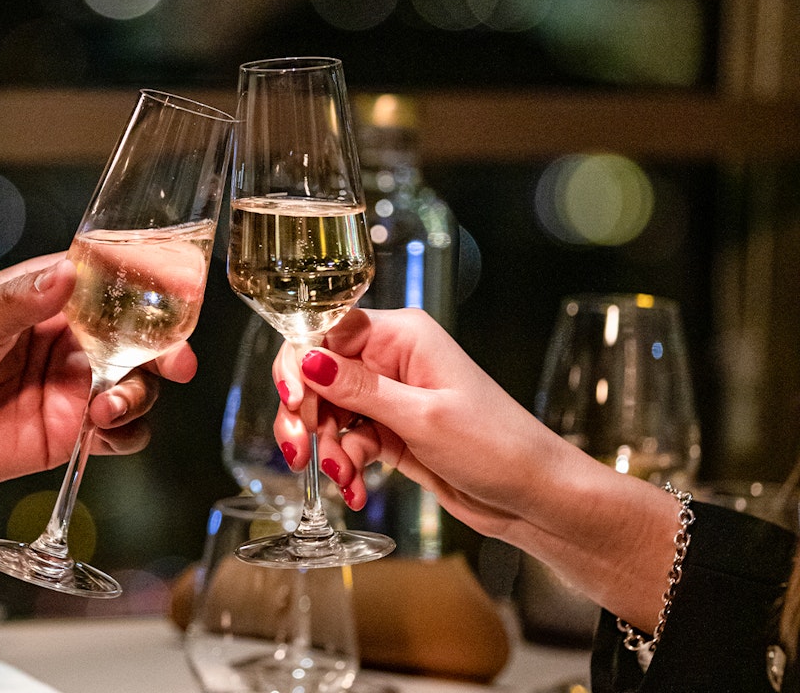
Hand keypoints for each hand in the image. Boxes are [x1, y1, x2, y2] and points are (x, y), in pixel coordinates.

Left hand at [0, 253, 196, 502]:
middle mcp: (68, 341)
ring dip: (140, 393)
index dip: (149, 285)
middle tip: (174, 360)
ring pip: (135, 385)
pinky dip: (126, 431)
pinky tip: (104, 429)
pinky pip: (118, 433)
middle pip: (137, 338)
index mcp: (46, 299)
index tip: (176, 291)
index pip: (110, 283)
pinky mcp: (67, 433)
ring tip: (109, 405)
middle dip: (164, 348)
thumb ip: (20, 302)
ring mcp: (71, 387)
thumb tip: (65, 274)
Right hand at [273, 307, 564, 532]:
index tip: (294, 401)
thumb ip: (359, 390)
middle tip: (299, 450)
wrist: (533, 496)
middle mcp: (392, 359)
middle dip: (305, 414)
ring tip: (341, 478)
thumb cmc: (497, 446)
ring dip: (326, 449)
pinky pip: (348, 440)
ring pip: (328, 412)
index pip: (328, 331)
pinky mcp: (391, 431)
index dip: (301, 363)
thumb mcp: (422, 417)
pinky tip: (353, 489)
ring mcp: (391, 397)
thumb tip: (308, 360)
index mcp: (403, 336)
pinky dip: (344, 465)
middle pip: (319, 373)